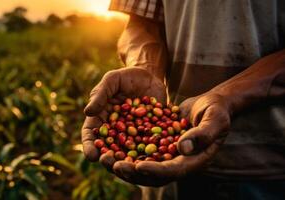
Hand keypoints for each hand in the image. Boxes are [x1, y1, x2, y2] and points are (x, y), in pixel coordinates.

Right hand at [81, 67, 165, 169]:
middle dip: (108, 159)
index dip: (90, 147)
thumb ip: (100, 94)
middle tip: (111, 164)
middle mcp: (115, 131)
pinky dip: (151, 154)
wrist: (150, 75)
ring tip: (131, 168)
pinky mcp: (150, 135)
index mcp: (100, 119)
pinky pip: (149, 146)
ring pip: (128, 152)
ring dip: (129, 162)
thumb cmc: (126, 77)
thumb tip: (87, 111)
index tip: (92, 155)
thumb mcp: (112, 80)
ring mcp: (133, 135)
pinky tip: (154, 159)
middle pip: (108, 149)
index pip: (91, 135)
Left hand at [113, 93, 230, 185]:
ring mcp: (165, 156)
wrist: (211, 104)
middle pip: (151, 175)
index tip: (138, 166)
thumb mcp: (214, 120)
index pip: (172, 171)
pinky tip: (106, 145)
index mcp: (192, 162)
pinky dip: (122, 150)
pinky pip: (137, 152)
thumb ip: (202, 134)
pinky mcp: (155, 146)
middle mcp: (176, 163)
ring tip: (104, 158)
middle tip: (114, 165)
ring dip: (122, 164)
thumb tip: (182, 149)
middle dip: (131, 172)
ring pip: (140, 166)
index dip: (154, 170)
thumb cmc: (217, 111)